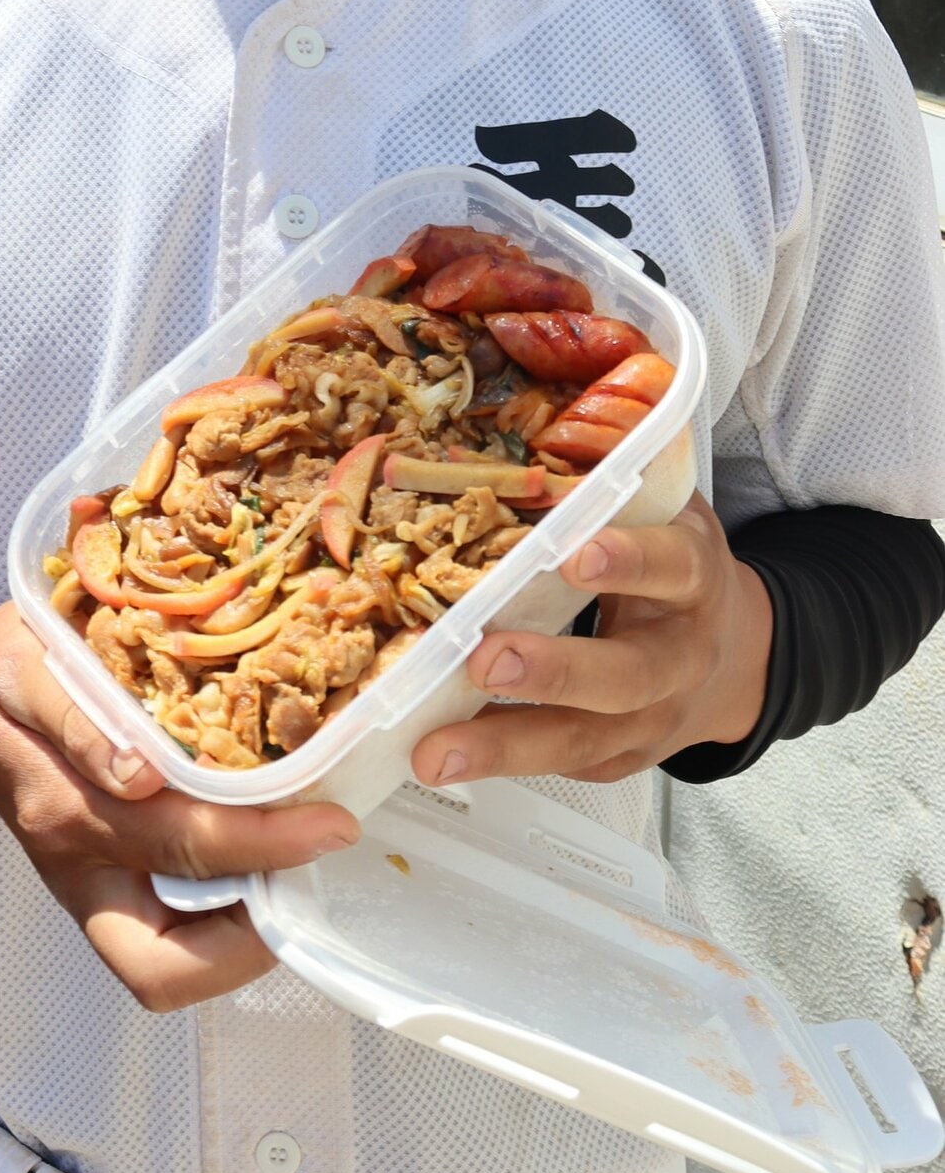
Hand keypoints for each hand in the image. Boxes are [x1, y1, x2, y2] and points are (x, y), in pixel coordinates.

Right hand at [0, 602, 358, 1010]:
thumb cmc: (4, 678)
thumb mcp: (24, 660)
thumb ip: (74, 712)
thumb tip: (139, 771)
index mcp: (58, 806)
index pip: (174, 847)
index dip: (258, 846)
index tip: (328, 821)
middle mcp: (78, 869)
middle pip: (174, 950)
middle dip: (262, 919)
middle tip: (330, 849)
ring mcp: (90, 894)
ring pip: (169, 971)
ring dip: (245, 937)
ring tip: (305, 865)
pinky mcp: (106, 895)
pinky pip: (169, 944)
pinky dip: (225, 915)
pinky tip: (268, 854)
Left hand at [411, 492, 772, 787]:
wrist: (735, 658)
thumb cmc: (671, 565)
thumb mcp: (664, 509)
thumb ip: (615, 472)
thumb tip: (549, 407)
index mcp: (692, 577)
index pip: (670, 567)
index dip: (629, 562)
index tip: (576, 553)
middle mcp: (678, 656)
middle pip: (626, 675)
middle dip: (556, 671)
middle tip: (486, 659)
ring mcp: (651, 719)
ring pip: (585, 739)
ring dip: (507, 745)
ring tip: (437, 750)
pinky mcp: (618, 759)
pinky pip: (562, 765)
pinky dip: (503, 763)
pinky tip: (445, 756)